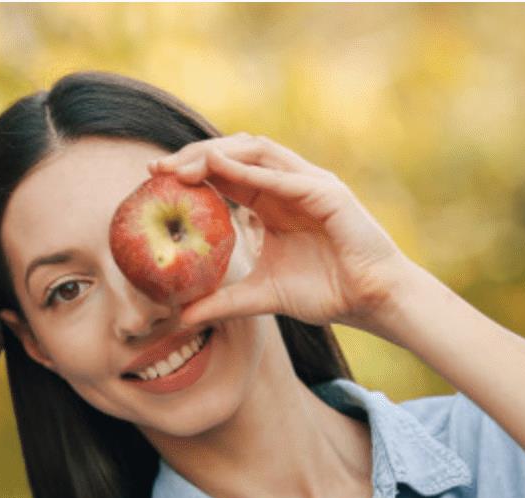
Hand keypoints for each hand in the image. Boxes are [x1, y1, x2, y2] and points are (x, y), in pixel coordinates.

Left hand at [153, 133, 424, 337]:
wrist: (371, 301)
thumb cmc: (324, 292)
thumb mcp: (261, 296)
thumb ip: (223, 302)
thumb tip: (181, 318)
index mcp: (271, 201)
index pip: (225, 172)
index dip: (190, 169)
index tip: (154, 177)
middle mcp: (288, 184)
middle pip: (235, 152)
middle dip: (195, 155)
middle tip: (158, 168)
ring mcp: (309, 184)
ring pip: (258, 151)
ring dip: (218, 154)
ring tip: (184, 167)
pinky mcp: (328, 193)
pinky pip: (285, 176)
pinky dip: (253, 172)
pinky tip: (221, 171)